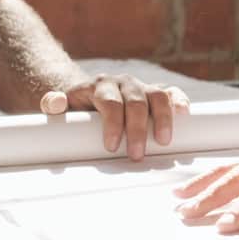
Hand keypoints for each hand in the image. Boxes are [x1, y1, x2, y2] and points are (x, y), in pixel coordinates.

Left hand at [40, 74, 189, 160]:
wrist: (89, 96)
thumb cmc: (77, 110)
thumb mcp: (62, 107)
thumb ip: (54, 105)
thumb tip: (54, 104)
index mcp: (99, 86)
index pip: (109, 102)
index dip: (113, 124)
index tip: (112, 147)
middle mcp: (123, 83)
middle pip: (135, 102)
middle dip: (137, 130)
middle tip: (137, 155)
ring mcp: (142, 87)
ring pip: (158, 96)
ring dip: (163, 119)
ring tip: (164, 142)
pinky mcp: (157, 93)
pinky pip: (172, 93)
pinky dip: (180, 102)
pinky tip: (184, 115)